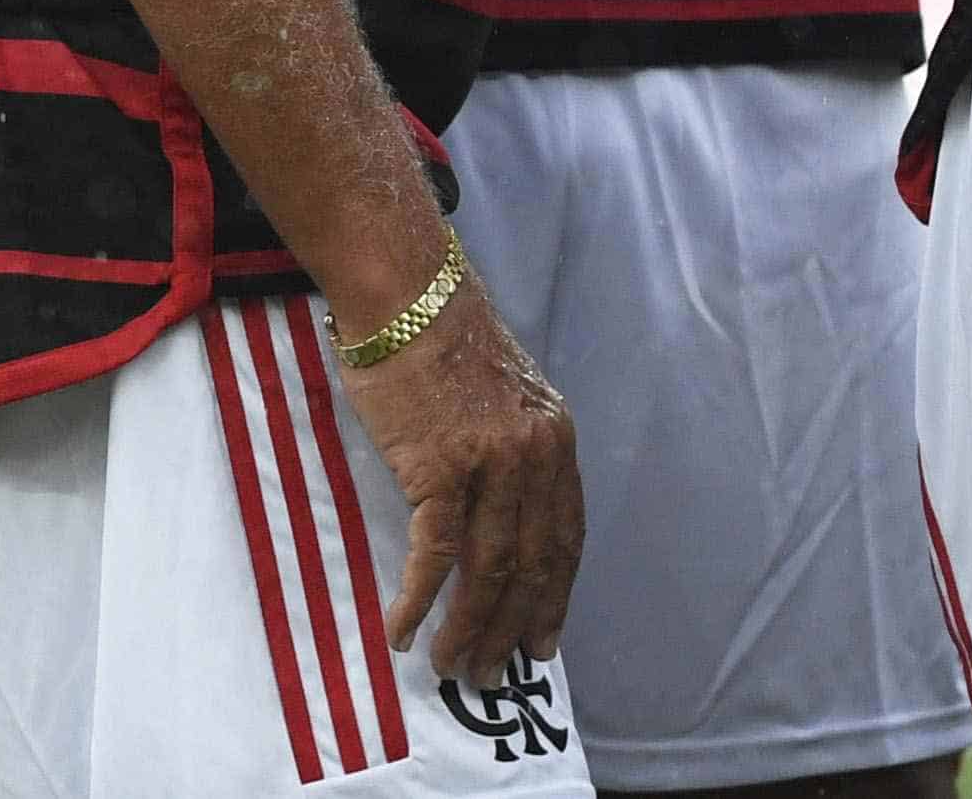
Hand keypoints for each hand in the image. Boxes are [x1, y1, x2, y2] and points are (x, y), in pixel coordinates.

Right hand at [339, 273, 584, 683]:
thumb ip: (511, 453)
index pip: (566, 536)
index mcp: (555, 439)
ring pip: (490, 568)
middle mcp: (536, 454)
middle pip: (534, 563)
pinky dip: (421, 600)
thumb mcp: (503, 399)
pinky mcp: (441, 467)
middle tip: (497, 674)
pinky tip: (405, 631)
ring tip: (453, 667)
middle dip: (515, 627)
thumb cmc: (442, 345)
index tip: (545, 640)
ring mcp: (493, 462)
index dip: (556, 595)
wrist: (408, 297)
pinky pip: (436, 553)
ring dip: (470, 627)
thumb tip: (498, 515)